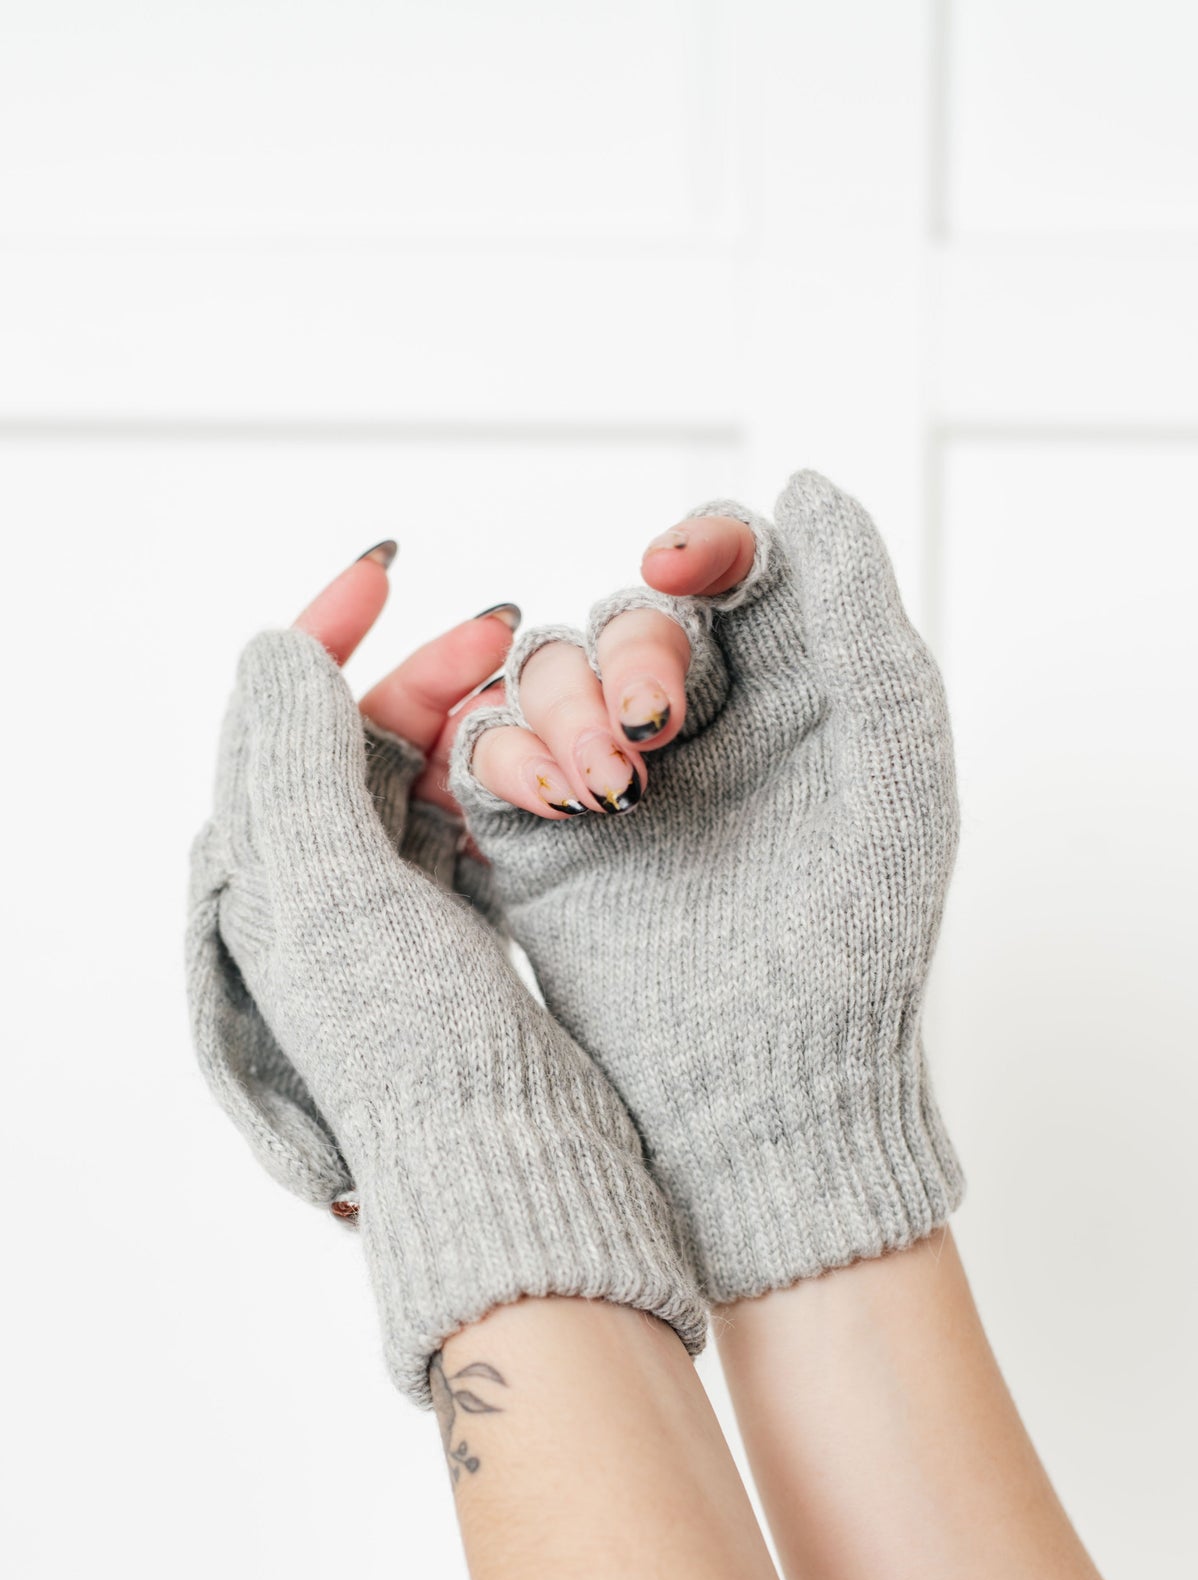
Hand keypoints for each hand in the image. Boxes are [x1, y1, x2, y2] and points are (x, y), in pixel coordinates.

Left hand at [185, 541, 703, 1399]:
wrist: (501, 1159)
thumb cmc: (414, 1046)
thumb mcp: (338, 896)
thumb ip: (301, 768)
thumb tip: (279, 648)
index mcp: (258, 873)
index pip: (272, 716)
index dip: (321, 630)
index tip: (386, 571)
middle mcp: (306, 887)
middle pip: (349, 735)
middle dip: (420, 670)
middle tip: (500, 629)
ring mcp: (379, 910)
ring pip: (413, 773)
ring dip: (467, 719)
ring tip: (536, 689)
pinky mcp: (445, 933)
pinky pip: (460, 822)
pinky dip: (496, 779)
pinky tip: (541, 761)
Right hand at [447, 470, 963, 1301]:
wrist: (768, 1082)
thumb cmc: (857, 936)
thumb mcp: (891, 761)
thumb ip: (857, 611)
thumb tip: (803, 485)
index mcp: (785, 689)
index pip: (725, 568)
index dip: (699, 543)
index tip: (683, 566)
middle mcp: (692, 723)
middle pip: (623, 618)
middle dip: (628, 659)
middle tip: (651, 737)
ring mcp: (606, 779)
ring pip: (541, 672)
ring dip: (559, 708)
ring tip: (606, 796)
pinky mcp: (533, 840)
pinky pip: (482, 753)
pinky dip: (498, 756)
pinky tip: (551, 807)